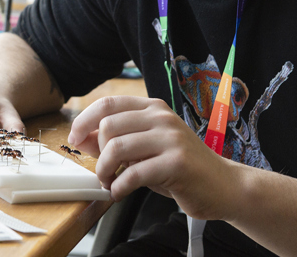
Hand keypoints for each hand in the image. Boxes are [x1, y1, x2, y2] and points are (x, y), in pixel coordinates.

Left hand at [68, 95, 243, 221]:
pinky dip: (119, 187)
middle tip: (103, 171)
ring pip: (117, 148)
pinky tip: (120, 193)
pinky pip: (134, 173)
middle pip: (108, 126)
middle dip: (97, 153)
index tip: (73, 138)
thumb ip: (115, 141)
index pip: (108, 103)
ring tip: (110, 183)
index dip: (84, 120)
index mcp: (153, 108)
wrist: (223, 185)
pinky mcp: (177, 163)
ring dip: (104, 172)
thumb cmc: (179, 167)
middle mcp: (162, 118)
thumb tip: (80, 137)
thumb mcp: (145, 148)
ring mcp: (171, 139)